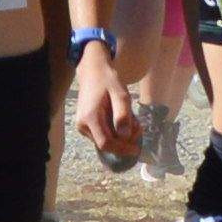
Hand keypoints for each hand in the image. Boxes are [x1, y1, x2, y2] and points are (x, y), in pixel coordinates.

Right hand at [68, 36, 145, 167]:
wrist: (93, 72)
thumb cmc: (108, 81)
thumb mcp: (121, 95)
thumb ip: (123, 115)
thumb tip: (125, 136)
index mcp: (90, 118)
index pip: (106, 143)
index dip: (122, 149)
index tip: (137, 149)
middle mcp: (83, 125)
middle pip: (107, 144)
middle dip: (125, 141)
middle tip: (139, 128)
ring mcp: (82, 126)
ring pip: (105, 140)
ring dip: (121, 136)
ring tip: (133, 120)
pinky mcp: (85, 126)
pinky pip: (103, 134)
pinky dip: (115, 131)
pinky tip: (123, 120)